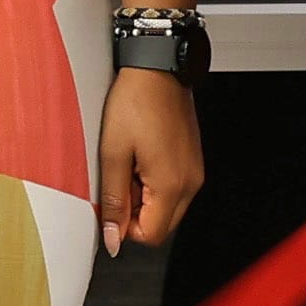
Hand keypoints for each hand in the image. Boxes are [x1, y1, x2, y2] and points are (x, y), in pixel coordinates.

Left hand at [96, 66, 203, 256]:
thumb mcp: (112, 153)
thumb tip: (112, 236)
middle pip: (161, 226)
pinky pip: (173, 188)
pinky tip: (142, 156)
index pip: (150, 235)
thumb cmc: (136, 101)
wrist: (157, 69)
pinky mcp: (192, 160)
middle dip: (136, 213)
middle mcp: (190, 182)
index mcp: (172, 184)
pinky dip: (154, 182)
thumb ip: (112, 201)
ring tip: (131, 163)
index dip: (125, 226)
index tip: (112, 204)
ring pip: (167, 207)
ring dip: (144, 196)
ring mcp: (194, 171)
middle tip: (120, 180)